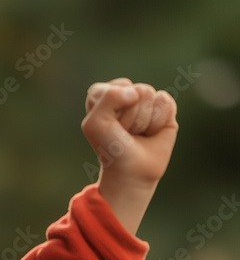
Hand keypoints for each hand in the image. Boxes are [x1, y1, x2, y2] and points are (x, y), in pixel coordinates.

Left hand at [81, 78, 177, 235]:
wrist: (132, 171)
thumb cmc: (111, 148)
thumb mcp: (94, 124)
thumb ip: (108, 98)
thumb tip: (137, 92)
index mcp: (104, 96)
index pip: (108, 88)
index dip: (109, 109)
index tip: (108, 126)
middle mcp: (126, 96)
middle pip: (133, 91)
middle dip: (128, 116)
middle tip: (124, 132)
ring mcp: (146, 101)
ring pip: (149, 95)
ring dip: (142, 121)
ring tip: (137, 134)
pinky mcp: (165, 108)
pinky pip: (165, 102)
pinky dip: (157, 122)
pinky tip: (151, 133)